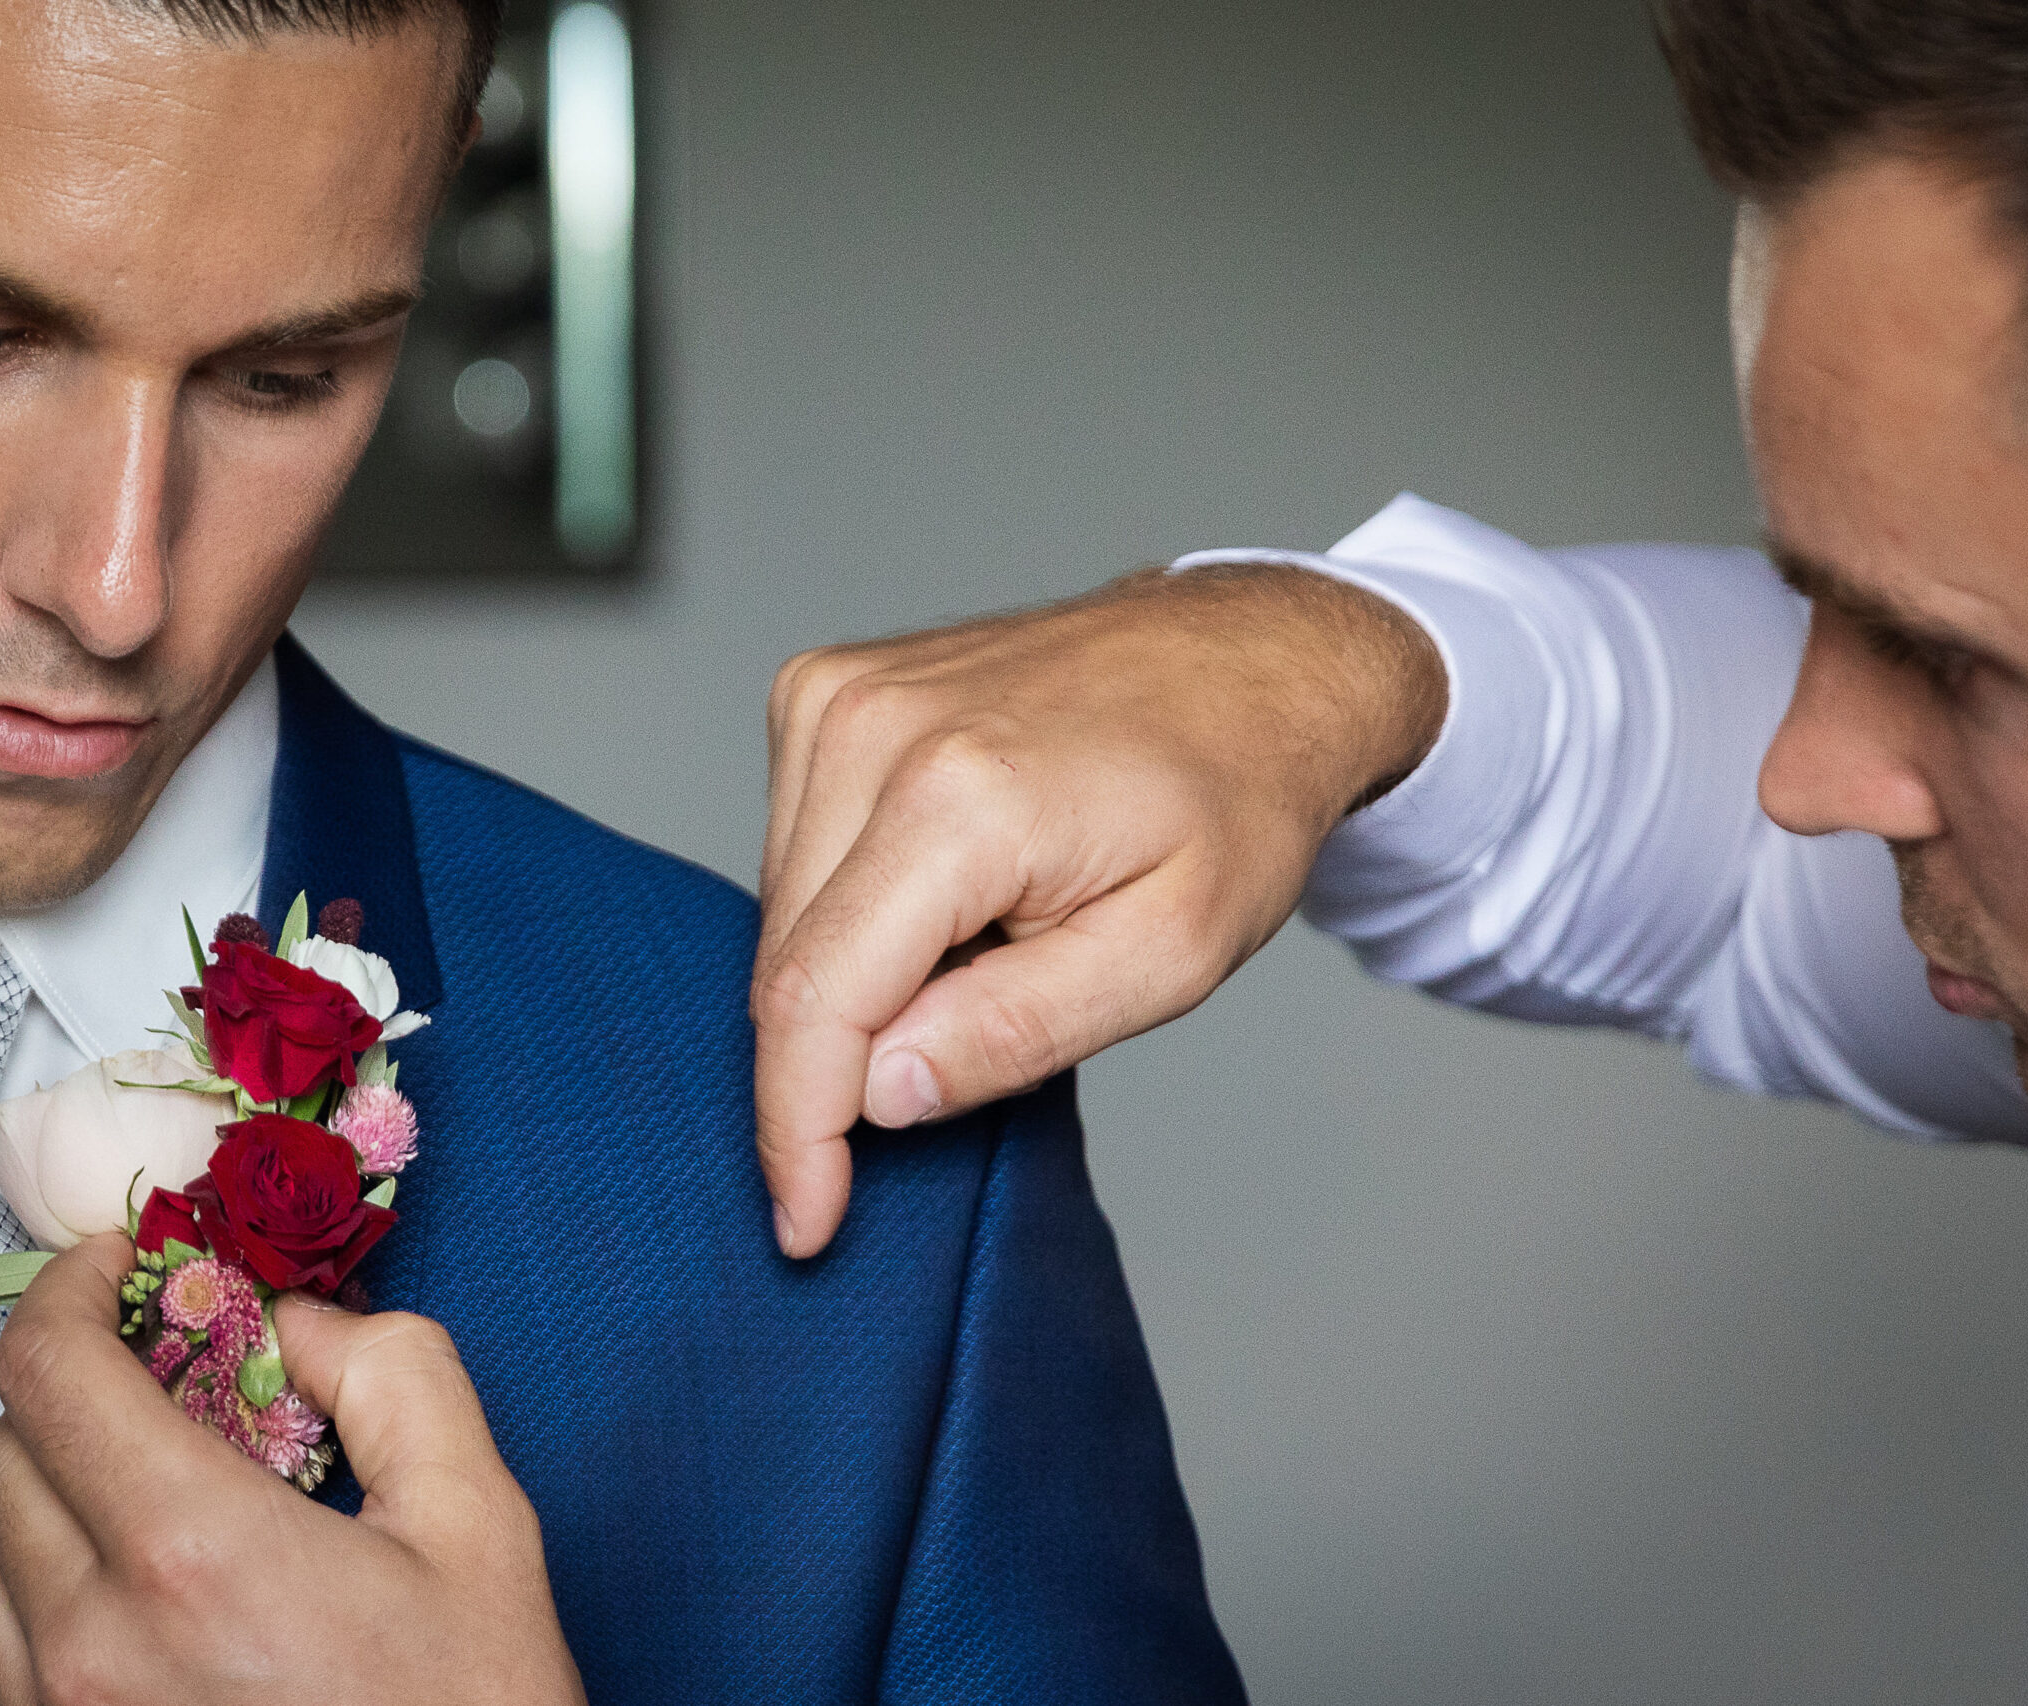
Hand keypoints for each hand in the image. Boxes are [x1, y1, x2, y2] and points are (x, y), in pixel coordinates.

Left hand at [0, 1234, 587, 1704]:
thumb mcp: (479, 1525)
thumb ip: (395, 1376)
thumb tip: (299, 1318)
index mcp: (195, 1555)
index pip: (50, 1370)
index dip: (74, 1287)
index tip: (123, 1266)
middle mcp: (93, 1643)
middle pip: (6, 1445)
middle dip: (85, 1384)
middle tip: (178, 1377)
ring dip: (47, 1490)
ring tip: (153, 1492)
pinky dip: (42, 1584)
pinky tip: (143, 1589)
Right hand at [756, 561, 1446, 1255]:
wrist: (1249, 658)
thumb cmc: (1232, 796)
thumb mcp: (1171, 955)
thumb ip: (1016, 1032)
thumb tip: (878, 1093)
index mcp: (956, 798)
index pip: (814, 1001)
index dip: (797, 1133)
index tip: (807, 1222)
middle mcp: (870, 727)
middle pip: (786, 964)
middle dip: (836, 1063)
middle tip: (954, 1073)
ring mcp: (838, 695)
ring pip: (778, 913)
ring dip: (851, 978)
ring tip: (986, 949)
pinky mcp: (825, 689)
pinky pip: (792, 849)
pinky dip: (849, 909)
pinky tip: (945, 895)